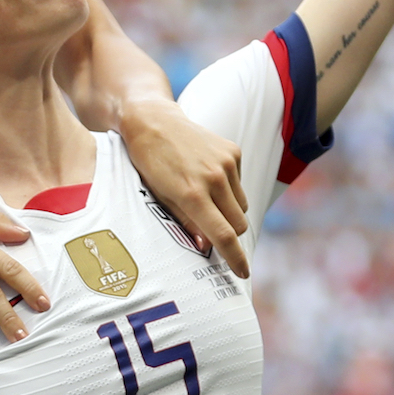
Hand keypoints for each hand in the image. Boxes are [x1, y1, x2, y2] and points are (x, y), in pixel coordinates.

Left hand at [119, 99, 249, 278]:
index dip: (235, 258)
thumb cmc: (150, 165)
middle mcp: (214, 178)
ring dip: (230, 211)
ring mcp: (226, 162)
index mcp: (192, 194)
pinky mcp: (233, 151)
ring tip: (206, 199)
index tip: (243, 273)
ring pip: (242, 205)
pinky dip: (229, 189)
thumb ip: (186, 222)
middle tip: (214, 231)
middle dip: (231, 233)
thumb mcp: (160, 198)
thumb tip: (207, 246)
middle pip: (239, 224)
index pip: (223, 235)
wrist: (153, 122)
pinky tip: (208, 178)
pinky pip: (240, 183)